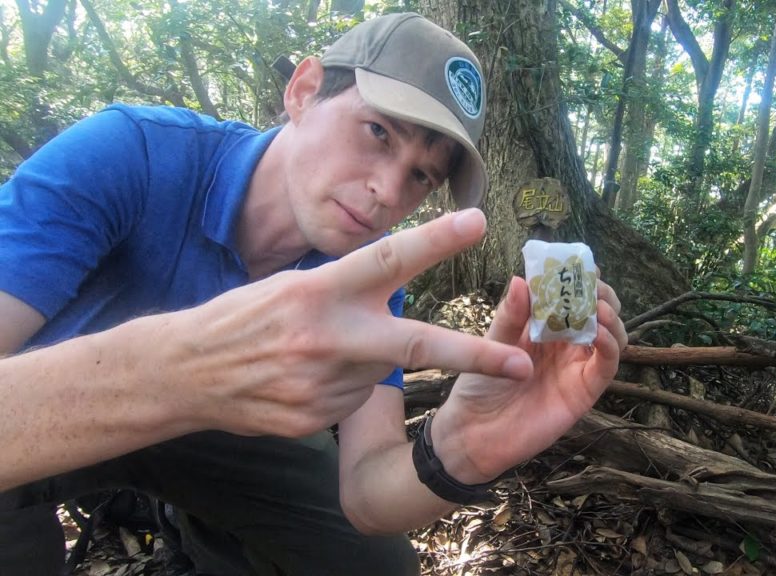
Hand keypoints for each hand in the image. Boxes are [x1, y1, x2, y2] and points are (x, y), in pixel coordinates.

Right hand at [156, 209, 533, 437]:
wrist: (185, 374)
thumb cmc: (243, 317)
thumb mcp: (290, 287)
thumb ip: (347, 289)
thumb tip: (399, 287)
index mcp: (319, 292)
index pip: (386, 258)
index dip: (436, 240)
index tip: (480, 221)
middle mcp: (327, 338)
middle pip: (416, 344)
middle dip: (474, 356)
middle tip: (521, 365)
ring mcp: (322, 385)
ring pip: (382, 371)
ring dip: (366, 359)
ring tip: (317, 353)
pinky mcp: (317, 419)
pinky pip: (355, 397)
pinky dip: (345, 385)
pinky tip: (306, 378)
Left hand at [431, 274, 626, 482]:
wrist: (473, 433)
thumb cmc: (479, 385)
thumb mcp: (491, 343)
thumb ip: (510, 315)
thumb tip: (521, 279)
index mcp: (543, 325)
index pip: (570, 293)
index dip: (578, 276)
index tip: (578, 261)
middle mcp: (565, 342)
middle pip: (598, 310)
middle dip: (600, 292)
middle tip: (592, 283)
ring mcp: (577, 366)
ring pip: (611, 334)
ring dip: (610, 316)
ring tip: (598, 307)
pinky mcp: (584, 390)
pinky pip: (607, 365)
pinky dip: (610, 345)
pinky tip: (599, 332)